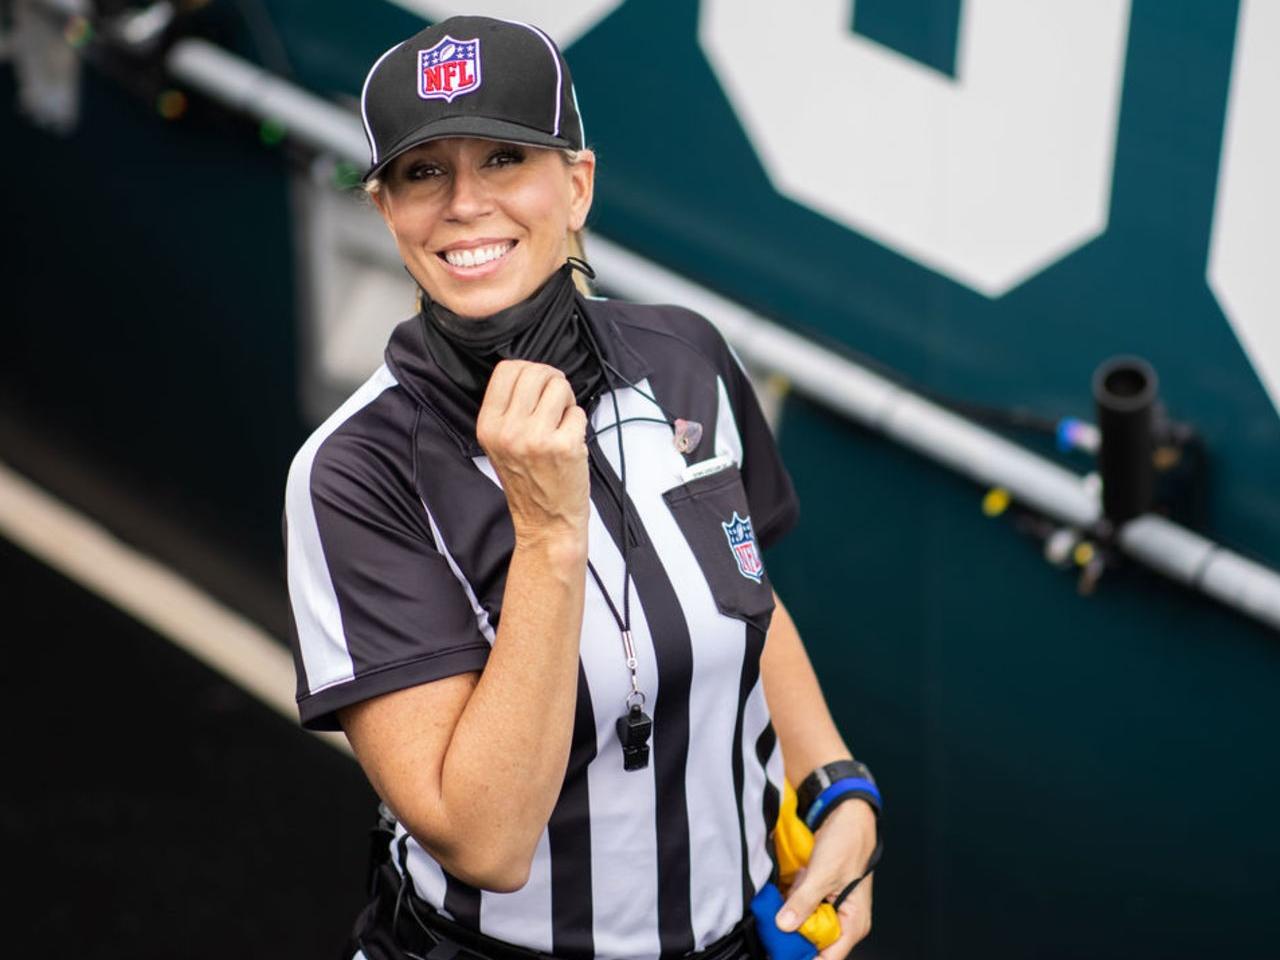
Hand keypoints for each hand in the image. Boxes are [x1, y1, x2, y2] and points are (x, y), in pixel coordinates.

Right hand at [476, 360, 589, 547]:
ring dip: (566, 401)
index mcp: (488, 426)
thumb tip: (532, 373)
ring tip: (560, 424)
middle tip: (555, 402)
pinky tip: (569, 442)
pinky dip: (578, 423)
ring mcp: (536, 438)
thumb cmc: (528, 482)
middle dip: (551, 381)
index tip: (539, 385)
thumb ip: (508, 409)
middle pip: (535, 372)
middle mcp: (508, 430)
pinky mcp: (564, 445)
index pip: (506, 369)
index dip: (529, 371)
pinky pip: (578, 412)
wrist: (545, 523)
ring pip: (560, 386)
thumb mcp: (500, 444)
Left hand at [776, 800, 876, 958]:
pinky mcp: (819, 896)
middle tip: (777, 922)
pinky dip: (792, 900)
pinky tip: (791, 886)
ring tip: (788, 896)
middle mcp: (845, 920)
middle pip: (815, 943)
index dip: (806, 958)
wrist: (847, 815)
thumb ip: (804, 902)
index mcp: (854, 922)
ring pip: (805, 925)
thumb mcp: (823, 874)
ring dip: (791, 914)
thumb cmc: (847, 843)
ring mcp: (831, 908)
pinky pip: (802, 908)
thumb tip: (785, 925)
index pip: (829, 957)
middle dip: (794, 933)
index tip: (782, 953)